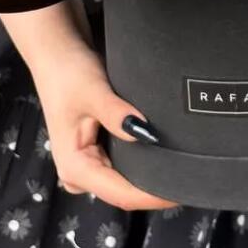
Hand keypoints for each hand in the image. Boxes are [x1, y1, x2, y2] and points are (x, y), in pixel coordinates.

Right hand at [0, 2, 176, 210]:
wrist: (56, 52)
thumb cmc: (69, 71)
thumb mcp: (93, 91)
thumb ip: (116, 114)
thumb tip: (145, 133)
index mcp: (74, 167)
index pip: (121, 194)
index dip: (153, 195)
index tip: (183, 188)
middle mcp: (78, 173)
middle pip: (124, 193)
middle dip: (155, 189)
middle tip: (190, 178)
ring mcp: (87, 164)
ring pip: (124, 183)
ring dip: (150, 177)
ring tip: (181, 169)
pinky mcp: (95, 152)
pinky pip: (122, 168)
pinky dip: (142, 164)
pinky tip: (162, 157)